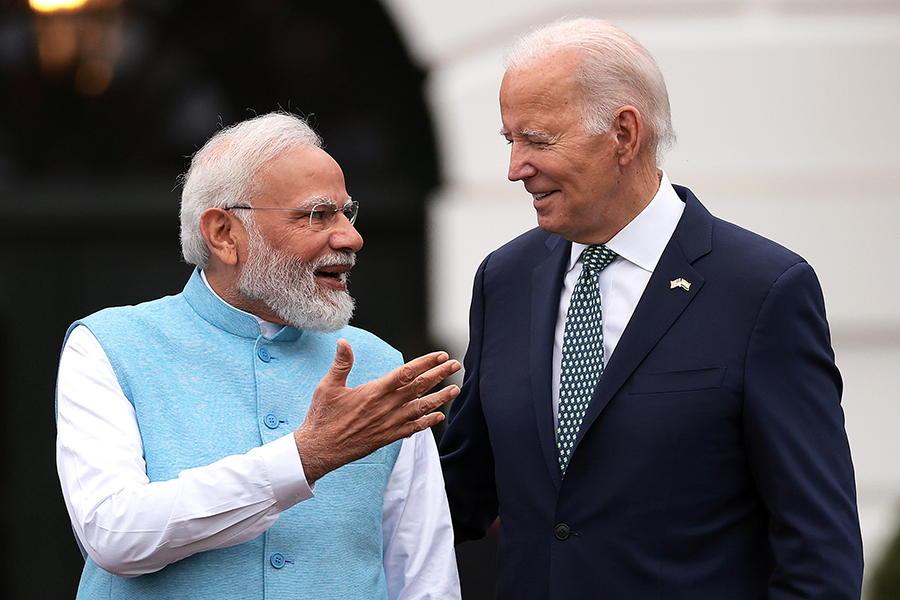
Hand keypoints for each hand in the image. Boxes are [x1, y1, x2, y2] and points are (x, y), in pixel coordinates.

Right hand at [293, 338, 460, 483]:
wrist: (319, 450)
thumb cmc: (322, 417)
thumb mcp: (328, 386)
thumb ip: (341, 364)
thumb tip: (343, 341)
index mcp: (374, 392)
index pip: (406, 373)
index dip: (425, 363)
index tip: (440, 355)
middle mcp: (386, 407)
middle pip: (419, 387)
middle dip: (439, 375)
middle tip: (456, 365)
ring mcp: (389, 424)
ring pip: (421, 408)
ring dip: (440, 398)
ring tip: (455, 389)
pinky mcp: (387, 438)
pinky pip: (413, 429)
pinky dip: (427, 422)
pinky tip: (439, 417)